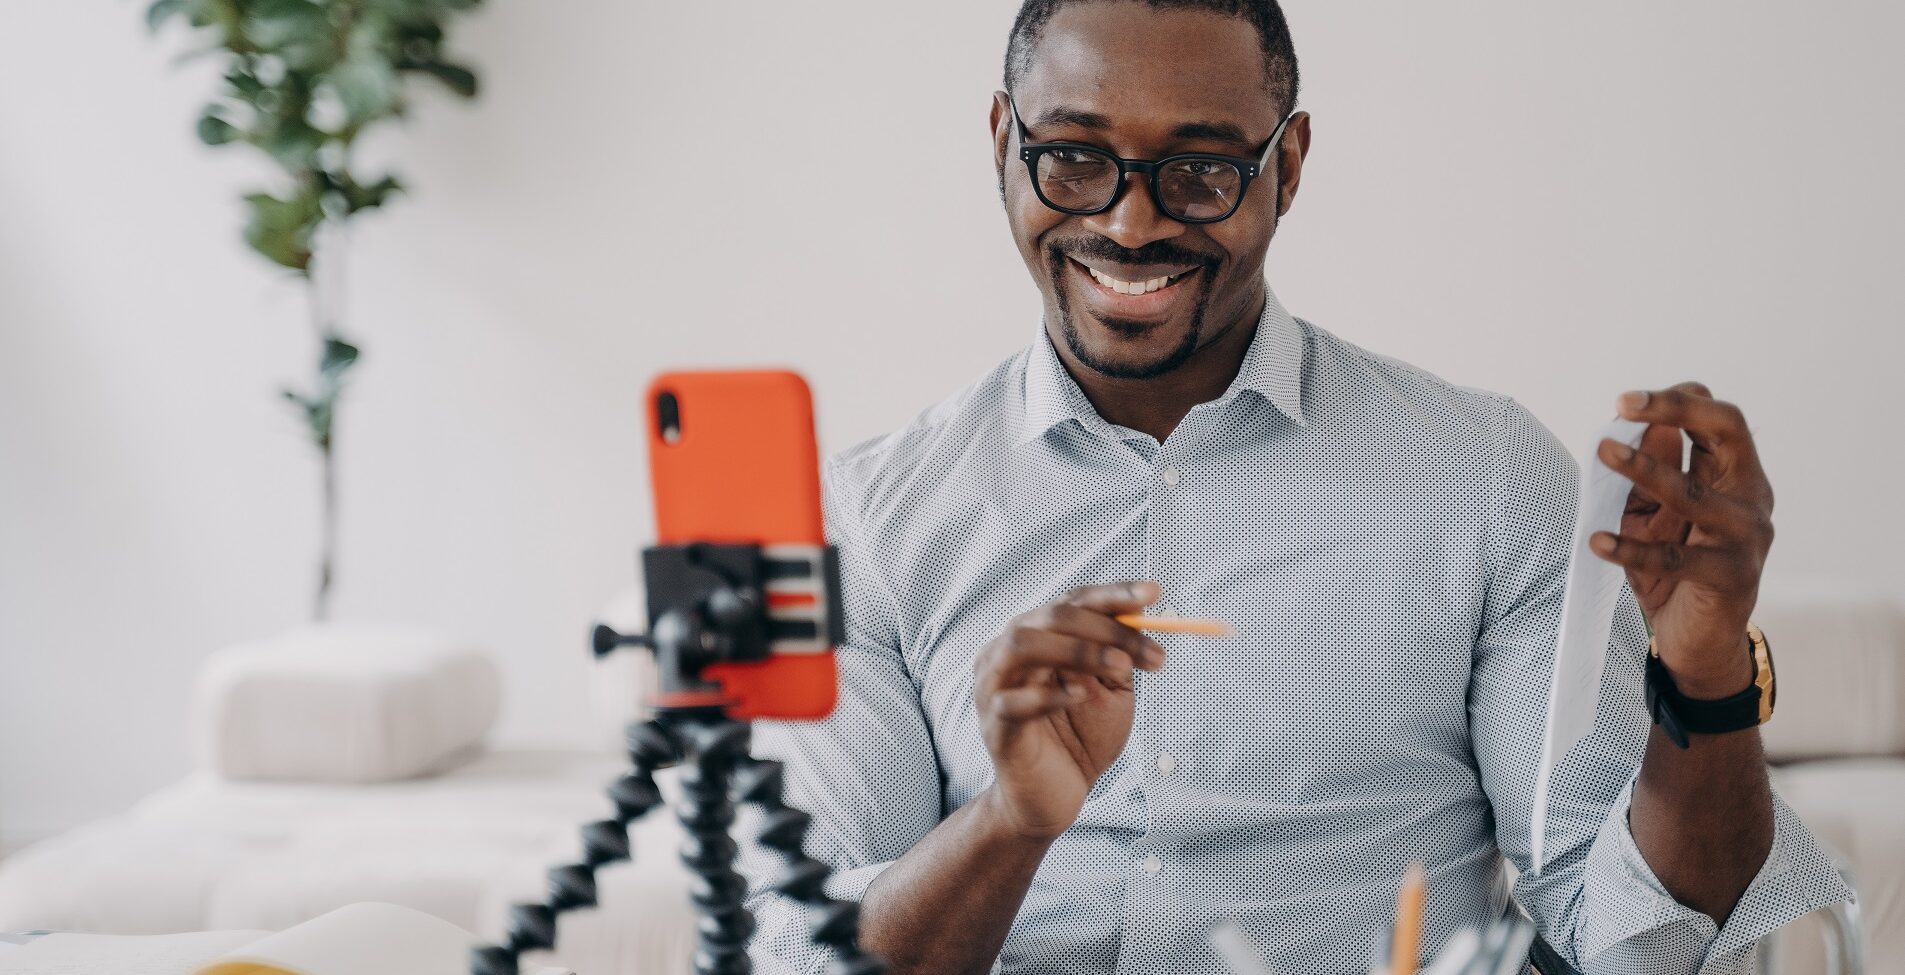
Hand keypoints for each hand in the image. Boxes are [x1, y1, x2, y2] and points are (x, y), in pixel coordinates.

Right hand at [973, 581, 1164, 839]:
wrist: (1051, 800)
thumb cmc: (1079, 739)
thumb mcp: (1110, 691)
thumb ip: (1118, 655)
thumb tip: (1141, 612)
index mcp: (1036, 638)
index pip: (1072, 601)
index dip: (1113, 594)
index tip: (1154, 593)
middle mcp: (1007, 653)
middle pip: (1051, 616)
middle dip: (1107, 628)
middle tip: (1149, 653)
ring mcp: (993, 688)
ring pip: (1023, 645)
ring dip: (1078, 649)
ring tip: (1120, 669)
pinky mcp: (994, 727)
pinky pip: (1014, 702)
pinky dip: (1049, 695)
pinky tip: (1080, 697)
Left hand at [1590, 382, 1773, 696]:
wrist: (1699, 642)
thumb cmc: (1672, 570)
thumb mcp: (1653, 515)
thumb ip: (1647, 476)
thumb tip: (1635, 427)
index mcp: (1735, 475)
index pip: (1718, 418)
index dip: (1676, 401)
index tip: (1626, 402)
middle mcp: (1750, 497)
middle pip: (1728, 431)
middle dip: (1676, 409)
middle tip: (1625, 404)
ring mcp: (1746, 537)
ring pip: (1697, 494)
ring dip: (1645, 470)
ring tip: (1602, 453)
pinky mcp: (1731, 577)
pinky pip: (1676, 558)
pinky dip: (1632, 549)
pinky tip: (1598, 541)